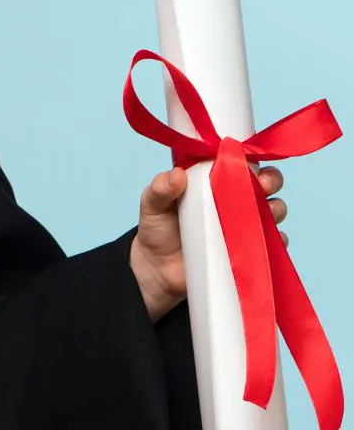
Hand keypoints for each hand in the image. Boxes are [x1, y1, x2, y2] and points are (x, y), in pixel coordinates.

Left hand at [129, 166, 287, 321]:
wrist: (158, 271)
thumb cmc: (157, 229)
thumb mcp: (152, 204)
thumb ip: (160, 188)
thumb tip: (177, 175)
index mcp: (212, 181)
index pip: (237, 162)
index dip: (248, 158)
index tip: (249, 162)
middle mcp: (233, 199)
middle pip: (263, 183)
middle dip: (270, 180)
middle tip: (263, 185)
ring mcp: (243, 225)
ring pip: (273, 210)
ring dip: (276, 209)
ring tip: (266, 213)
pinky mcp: (249, 251)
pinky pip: (273, 243)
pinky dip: (278, 240)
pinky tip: (267, 240)